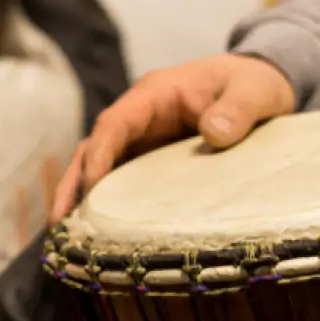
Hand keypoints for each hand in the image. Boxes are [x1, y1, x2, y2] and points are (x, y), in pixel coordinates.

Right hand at [50, 54, 295, 222]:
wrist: (260, 87)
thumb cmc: (254, 83)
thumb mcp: (255, 91)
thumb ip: (238, 108)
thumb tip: (213, 133)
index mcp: (155, 94)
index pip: (115, 122)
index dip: (100, 152)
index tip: (91, 184)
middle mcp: (140, 118)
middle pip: (95, 148)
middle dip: (74, 183)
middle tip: (59, 221)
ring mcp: (142, 140)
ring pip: (101, 168)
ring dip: (82, 198)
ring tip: (68, 237)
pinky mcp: (151, 161)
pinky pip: (123, 182)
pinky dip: (108, 205)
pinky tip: (100, 236)